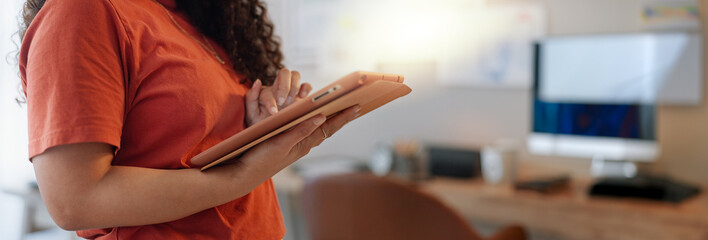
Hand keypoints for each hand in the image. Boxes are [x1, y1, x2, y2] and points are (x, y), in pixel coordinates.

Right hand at [237, 105, 361, 175]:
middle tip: (357, 107)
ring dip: (331, 120)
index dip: (343, 117)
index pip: (328, 127)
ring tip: (343, 112)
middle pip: (327, 128)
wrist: (244, 174)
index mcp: (304, 143)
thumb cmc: (261, 159)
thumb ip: (301, 130)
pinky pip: (307, 132)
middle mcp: (303, 145)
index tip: (357, 107)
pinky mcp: (286, 145)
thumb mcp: (281, 143)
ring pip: (319, 131)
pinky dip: (316, 124)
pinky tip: (317, 121)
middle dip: (342, 117)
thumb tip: (321, 117)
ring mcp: (296, 146)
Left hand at [245, 69, 312, 125]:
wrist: (269, 131)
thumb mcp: (251, 113)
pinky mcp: (301, 97)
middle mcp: (279, 89)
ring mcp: (291, 92)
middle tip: (282, 102)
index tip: (273, 112)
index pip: (269, 91)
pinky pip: (307, 86)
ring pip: (296, 75)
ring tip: (291, 101)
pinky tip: (302, 98)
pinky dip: (307, 89)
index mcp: (266, 93)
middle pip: (285, 72)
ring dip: (294, 87)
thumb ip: (251, 97)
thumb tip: (257, 81)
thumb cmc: (259, 122)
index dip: (271, 101)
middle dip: (285, 86)